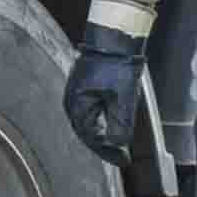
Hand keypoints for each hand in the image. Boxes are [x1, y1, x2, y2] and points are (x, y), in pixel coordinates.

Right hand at [62, 35, 144, 168]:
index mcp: (77, 105)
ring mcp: (77, 91)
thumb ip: (120, 124)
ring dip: (101, 133)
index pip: (90, 138)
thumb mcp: (123, 97)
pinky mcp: (84, 85)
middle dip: (103, 145)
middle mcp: (72, 100)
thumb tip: (118, 146)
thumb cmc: (116, 63)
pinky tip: (110, 122)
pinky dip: (101, 120)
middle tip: (120, 156)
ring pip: (88, 121)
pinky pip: (90, 109)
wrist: (113, 35)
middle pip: (86, 131)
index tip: (124, 160)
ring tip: (116, 143)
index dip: (108, 152)